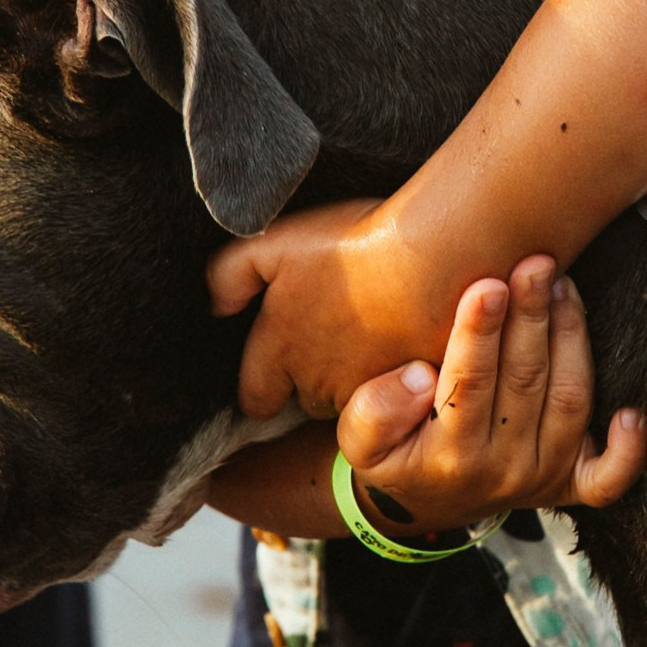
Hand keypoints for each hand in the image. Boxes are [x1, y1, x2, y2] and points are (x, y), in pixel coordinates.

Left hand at [210, 199, 450, 420]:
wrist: (429, 258)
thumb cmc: (351, 246)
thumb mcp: (272, 245)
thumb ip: (230, 276)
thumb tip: (217, 307)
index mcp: (281, 351)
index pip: (256, 399)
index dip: (263, 388)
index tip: (276, 370)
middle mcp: (318, 382)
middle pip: (307, 402)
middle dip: (314, 381)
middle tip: (333, 338)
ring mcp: (364, 391)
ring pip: (350, 401)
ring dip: (355, 381)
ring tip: (372, 336)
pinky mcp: (409, 391)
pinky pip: (394, 397)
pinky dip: (395, 378)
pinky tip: (403, 342)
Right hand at [337, 259, 645, 530]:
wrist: (423, 500)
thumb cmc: (394, 452)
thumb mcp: (358, 438)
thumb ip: (376, 409)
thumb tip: (419, 377)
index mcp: (448, 456)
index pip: (468, 385)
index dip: (479, 334)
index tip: (487, 286)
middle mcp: (503, 470)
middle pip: (526, 382)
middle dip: (531, 317)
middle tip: (535, 264)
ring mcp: (543, 477)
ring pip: (569, 402)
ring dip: (572, 339)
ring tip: (563, 285)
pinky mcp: (570, 483)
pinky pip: (609, 478)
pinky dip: (627, 451)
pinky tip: (631, 414)